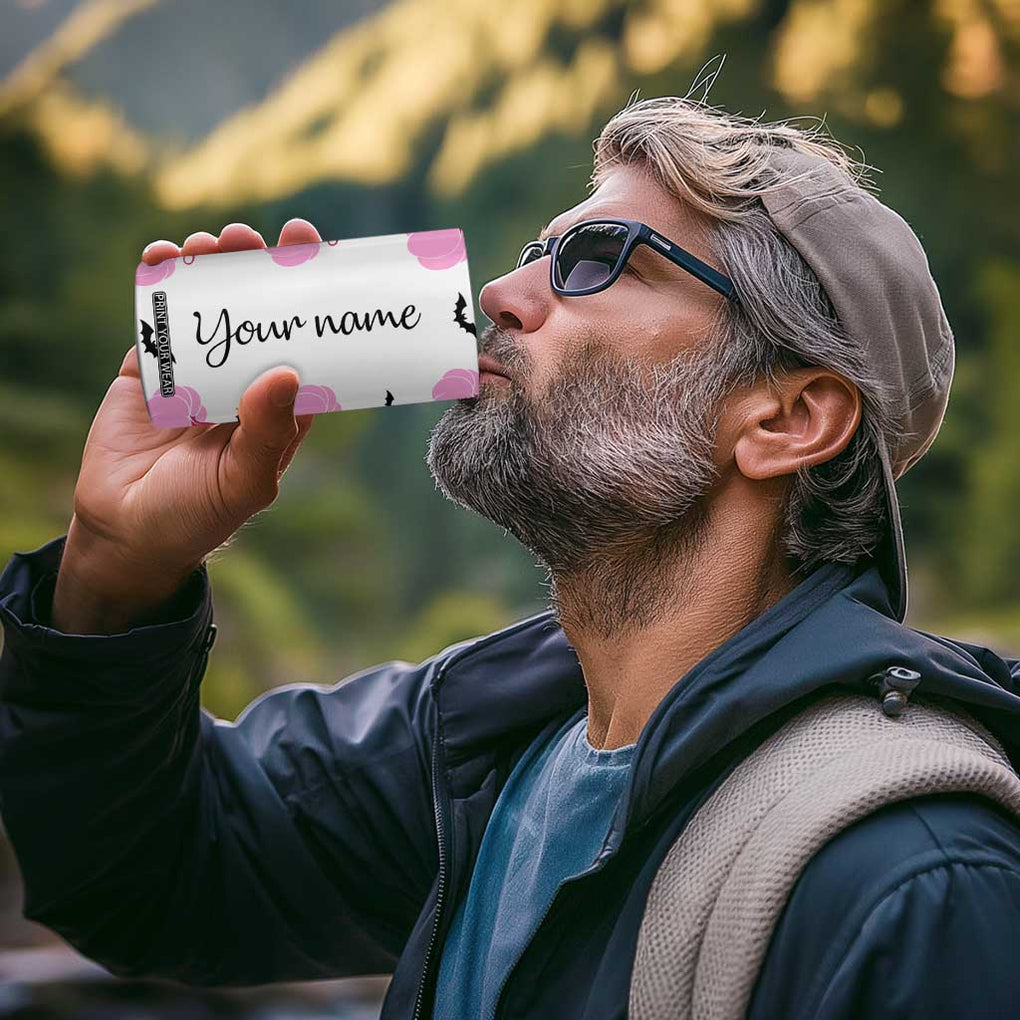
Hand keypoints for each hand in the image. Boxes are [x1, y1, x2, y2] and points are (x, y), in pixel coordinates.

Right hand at [52, 219, 321, 631]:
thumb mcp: (244, 481)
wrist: (125, 531)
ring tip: (213, 242)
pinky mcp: (151, 367)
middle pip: (261, 312)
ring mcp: (197, 370)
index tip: (316, 253)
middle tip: (262, 238)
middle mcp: (244, 380)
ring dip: (214, 267)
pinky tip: (163, 256)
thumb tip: (287, 373)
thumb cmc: (198, 514)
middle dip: (262, 269)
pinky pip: (159, 317)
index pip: (306, 342)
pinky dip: (160, 283)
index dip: (313, 299)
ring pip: (211, 305)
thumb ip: (266, 432)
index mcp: (279, 405)